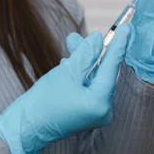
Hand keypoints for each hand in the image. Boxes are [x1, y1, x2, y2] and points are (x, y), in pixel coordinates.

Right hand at [0, 25, 130, 153]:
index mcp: (100, 102)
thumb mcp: (66, 72)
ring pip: (92, 77)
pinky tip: (68, 62)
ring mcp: (95, 112)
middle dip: (91, 52)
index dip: (119, 44)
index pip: (112, 67)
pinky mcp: (86, 111)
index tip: (128, 27)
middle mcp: (103, 110)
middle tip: (89, 33)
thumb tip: (99, 38)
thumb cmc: (44, 101)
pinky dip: (79, 73)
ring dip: (82, 60)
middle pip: (101, 71)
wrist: (26, 126)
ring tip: (71, 42)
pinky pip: (87, 86)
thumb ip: (86, 54)